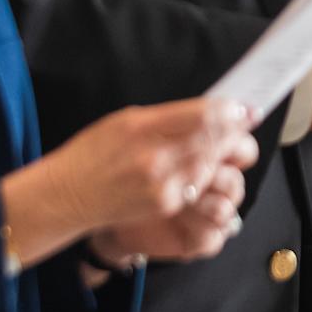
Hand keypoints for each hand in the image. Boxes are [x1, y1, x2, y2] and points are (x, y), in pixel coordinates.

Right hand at [3, 97, 257, 267]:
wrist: (66, 196)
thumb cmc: (92, 153)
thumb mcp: (125, 120)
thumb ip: (167, 116)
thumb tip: (208, 112)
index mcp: (142, 126)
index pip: (202, 115)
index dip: (230, 111)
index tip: (244, 108)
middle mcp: (153, 155)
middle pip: (213, 139)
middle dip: (235, 131)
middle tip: (245, 123)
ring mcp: (160, 184)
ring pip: (211, 164)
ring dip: (225, 153)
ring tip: (230, 144)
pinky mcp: (163, 204)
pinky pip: (198, 185)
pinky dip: (209, 173)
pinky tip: (210, 166)